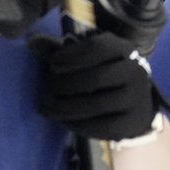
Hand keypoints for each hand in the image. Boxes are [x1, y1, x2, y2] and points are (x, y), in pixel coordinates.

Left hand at [32, 31, 160, 142]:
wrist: (136, 101)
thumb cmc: (103, 72)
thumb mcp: (86, 57)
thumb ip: (59, 50)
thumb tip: (32, 42)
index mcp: (123, 49)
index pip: (97, 47)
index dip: (71, 56)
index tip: (52, 64)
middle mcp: (135, 71)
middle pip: (95, 78)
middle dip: (66, 85)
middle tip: (48, 90)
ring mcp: (136, 99)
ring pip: (96, 105)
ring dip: (65, 107)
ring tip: (47, 107)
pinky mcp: (131, 123)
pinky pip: (100, 127)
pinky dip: (76, 125)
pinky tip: (62, 120)